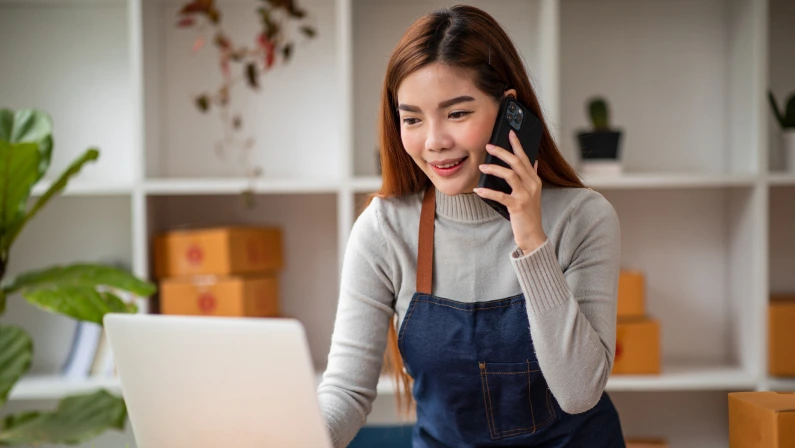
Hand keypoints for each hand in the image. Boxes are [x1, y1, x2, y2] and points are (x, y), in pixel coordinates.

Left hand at [474, 129, 545, 253]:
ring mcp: (526, 195)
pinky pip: (501, 196)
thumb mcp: (534, 193)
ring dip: (494, 169)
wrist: (533, 234)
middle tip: (488, 146)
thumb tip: (534, 161)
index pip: (525, 158)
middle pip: (517, 163)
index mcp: (534, 180)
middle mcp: (532, 185)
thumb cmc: (529, 213)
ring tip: (481, 167)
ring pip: (510, 175)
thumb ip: (532, 176)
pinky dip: (488, 192)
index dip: (517, 145)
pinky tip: (478, 190)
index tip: (509, 133)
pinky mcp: (518, 206)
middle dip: (502, 152)